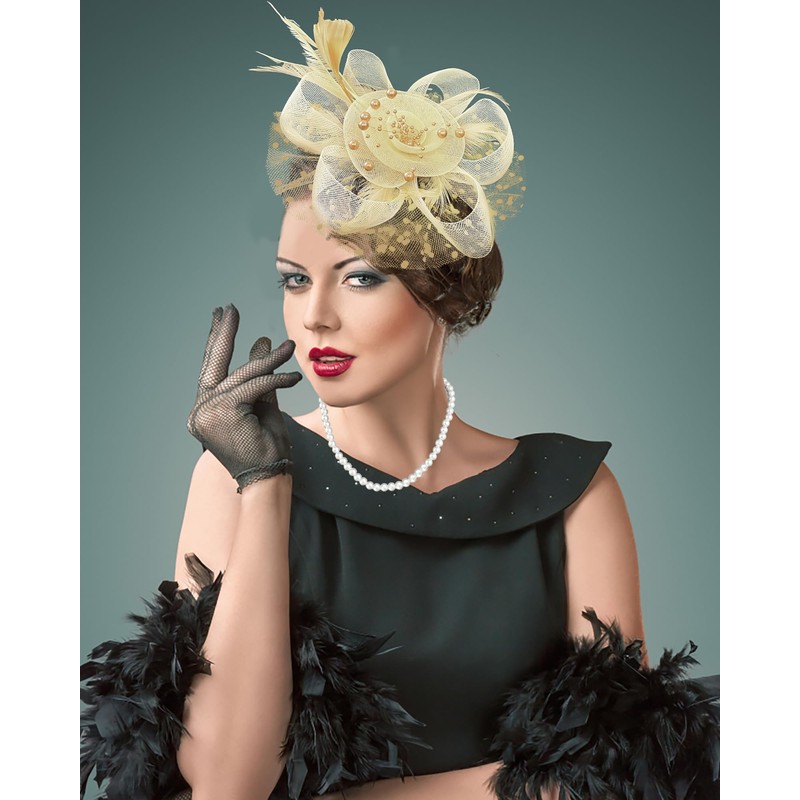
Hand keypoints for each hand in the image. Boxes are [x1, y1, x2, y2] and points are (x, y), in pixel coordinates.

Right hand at [186, 303, 301, 491]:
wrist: (270, 477)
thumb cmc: (267, 446)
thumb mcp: (263, 403)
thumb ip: (259, 375)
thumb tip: (261, 341)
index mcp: (205, 409)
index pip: (212, 368)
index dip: (217, 340)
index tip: (221, 316)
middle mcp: (200, 410)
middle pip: (214, 364)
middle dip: (223, 333)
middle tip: (229, 308)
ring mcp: (208, 412)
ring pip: (243, 376)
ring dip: (269, 361)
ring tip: (290, 348)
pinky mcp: (224, 412)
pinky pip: (255, 387)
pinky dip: (276, 380)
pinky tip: (293, 377)